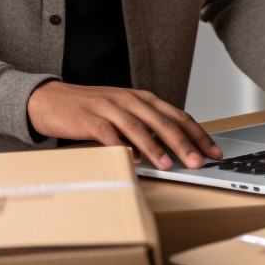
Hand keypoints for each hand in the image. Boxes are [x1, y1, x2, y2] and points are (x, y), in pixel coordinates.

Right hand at [26, 81, 221, 168]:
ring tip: (169, 165)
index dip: (198, 134)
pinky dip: (122, 146)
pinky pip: (108, 133)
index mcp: (142, 99)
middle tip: (199, 162)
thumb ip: (146, 128)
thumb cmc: (91, 110)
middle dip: (184, 143)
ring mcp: (109, 107)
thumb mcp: (124, 114)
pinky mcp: (89, 118)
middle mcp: (129, 100)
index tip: (213, 152)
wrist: (50, 99)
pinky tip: (132, 159)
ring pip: (139, 127)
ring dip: (156, 147)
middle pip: (163, 121)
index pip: (178, 116)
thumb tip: (174, 150)